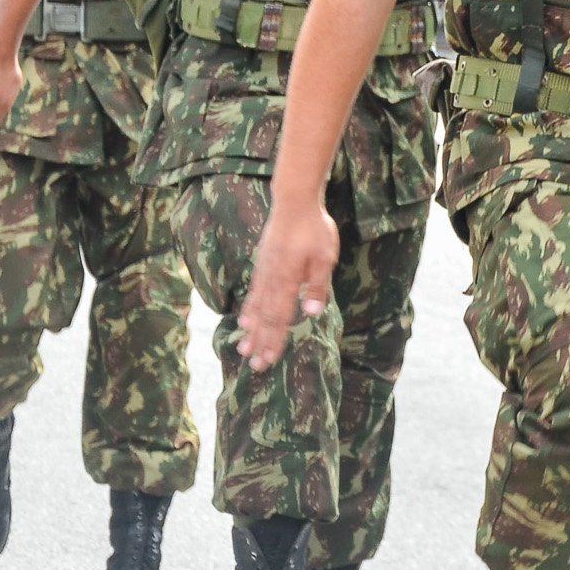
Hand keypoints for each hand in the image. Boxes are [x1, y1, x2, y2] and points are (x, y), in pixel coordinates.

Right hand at [235, 196, 340, 370]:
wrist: (293, 201)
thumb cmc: (314, 228)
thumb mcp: (325, 256)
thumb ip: (318, 285)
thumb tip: (312, 313)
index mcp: (288, 280)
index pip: (280, 318)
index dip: (275, 340)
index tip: (270, 360)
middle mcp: (272, 280)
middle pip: (265, 318)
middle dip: (262, 343)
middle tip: (256, 367)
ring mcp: (264, 272)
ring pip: (256, 308)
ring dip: (252, 331)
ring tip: (244, 350)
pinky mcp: (262, 265)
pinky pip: (253, 293)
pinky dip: (248, 310)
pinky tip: (244, 321)